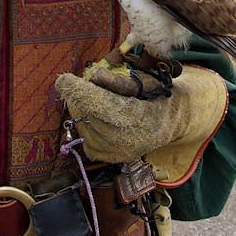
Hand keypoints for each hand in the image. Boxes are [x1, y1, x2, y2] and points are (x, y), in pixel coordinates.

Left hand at [56, 65, 227, 185]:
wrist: (171, 122)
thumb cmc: (156, 95)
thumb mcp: (144, 80)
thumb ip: (119, 80)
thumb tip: (95, 77)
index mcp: (137, 117)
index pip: (96, 103)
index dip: (76, 90)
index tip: (63, 79)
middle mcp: (126, 139)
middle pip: (85, 113)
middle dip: (80, 95)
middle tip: (91, 86)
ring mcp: (117, 153)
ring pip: (82, 125)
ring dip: (83, 110)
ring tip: (99, 102)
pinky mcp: (110, 158)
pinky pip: (85, 138)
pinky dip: (86, 125)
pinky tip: (99, 118)